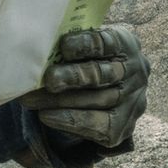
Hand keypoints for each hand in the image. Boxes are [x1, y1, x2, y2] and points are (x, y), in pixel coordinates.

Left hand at [19, 25, 148, 147]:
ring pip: (97, 101)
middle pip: (103, 74)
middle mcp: (135, 71)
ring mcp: (133, 100)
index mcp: (125, 44)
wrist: (102, 94)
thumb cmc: (86, 62)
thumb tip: (37, 45)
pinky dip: (71, 121)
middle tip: (48, 79)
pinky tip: (46, 116)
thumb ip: (70, 47)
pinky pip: (98, 125)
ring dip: (61, 101)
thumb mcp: (85, 48)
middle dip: (73, 76)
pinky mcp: (124, 125)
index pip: (108, 42)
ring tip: (32, 100)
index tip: (63, 46)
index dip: (86, 44)